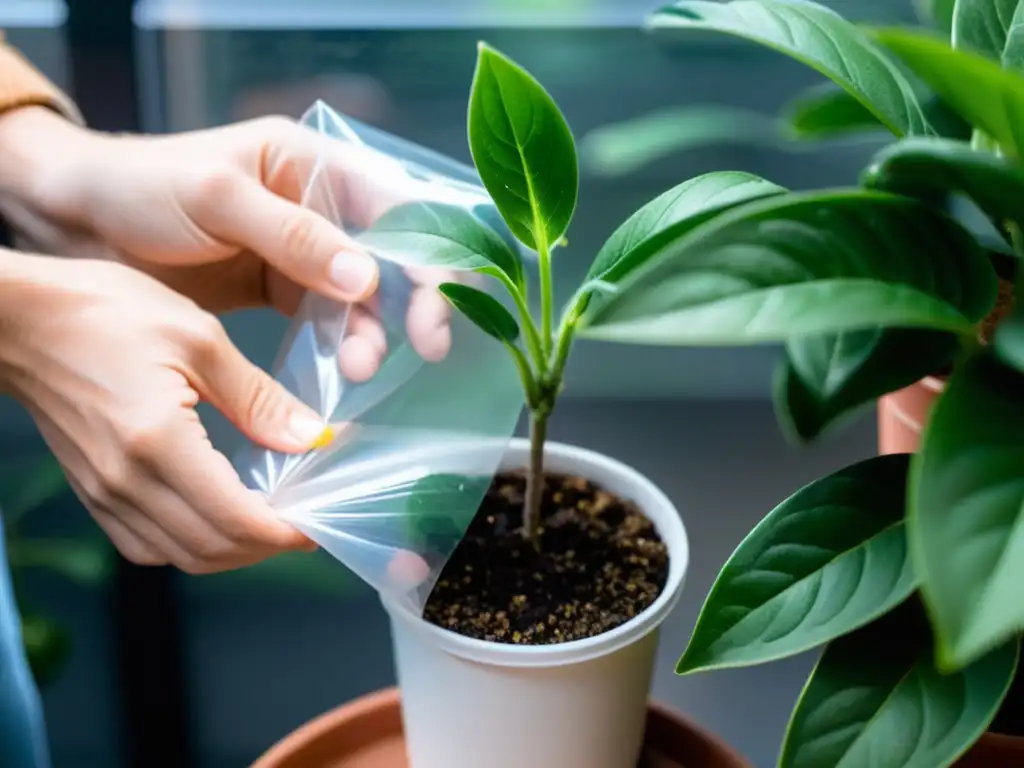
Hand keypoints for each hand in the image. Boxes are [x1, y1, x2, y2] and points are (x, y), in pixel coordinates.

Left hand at [0, 107, 451, 380]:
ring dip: (372, 333)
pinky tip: (342, 370)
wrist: (79, 221)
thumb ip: (293, 236)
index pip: (396, 206)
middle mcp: (320, 206)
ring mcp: (303, 251)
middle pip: (393, 255)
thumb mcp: (217, 199)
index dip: (428, 254)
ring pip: (364, 296)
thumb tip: (367, 280)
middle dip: (413, 302)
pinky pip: (327, 319)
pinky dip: (341, 344)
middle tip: (425, 349)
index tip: (435, 309)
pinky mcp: (283, 289)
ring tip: (358, 369)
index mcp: (312, 163)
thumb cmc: (142, 187)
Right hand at [0, 253, 330, 573]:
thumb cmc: (105, 312)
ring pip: (181, 556)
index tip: (319, 523)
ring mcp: (104, 492)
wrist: (20, 318)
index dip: (285, 533)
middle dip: (266, 547)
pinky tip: (217, 514)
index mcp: (158, 442)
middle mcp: (127, 481)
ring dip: (232, 550)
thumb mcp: (198, 339)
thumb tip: (313, 438)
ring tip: (269, 521)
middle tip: (303, 522)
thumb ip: (258, 398)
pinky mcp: (92, 491)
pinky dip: (192, 543)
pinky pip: (149, 543)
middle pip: (212, 550)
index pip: (235, 520)